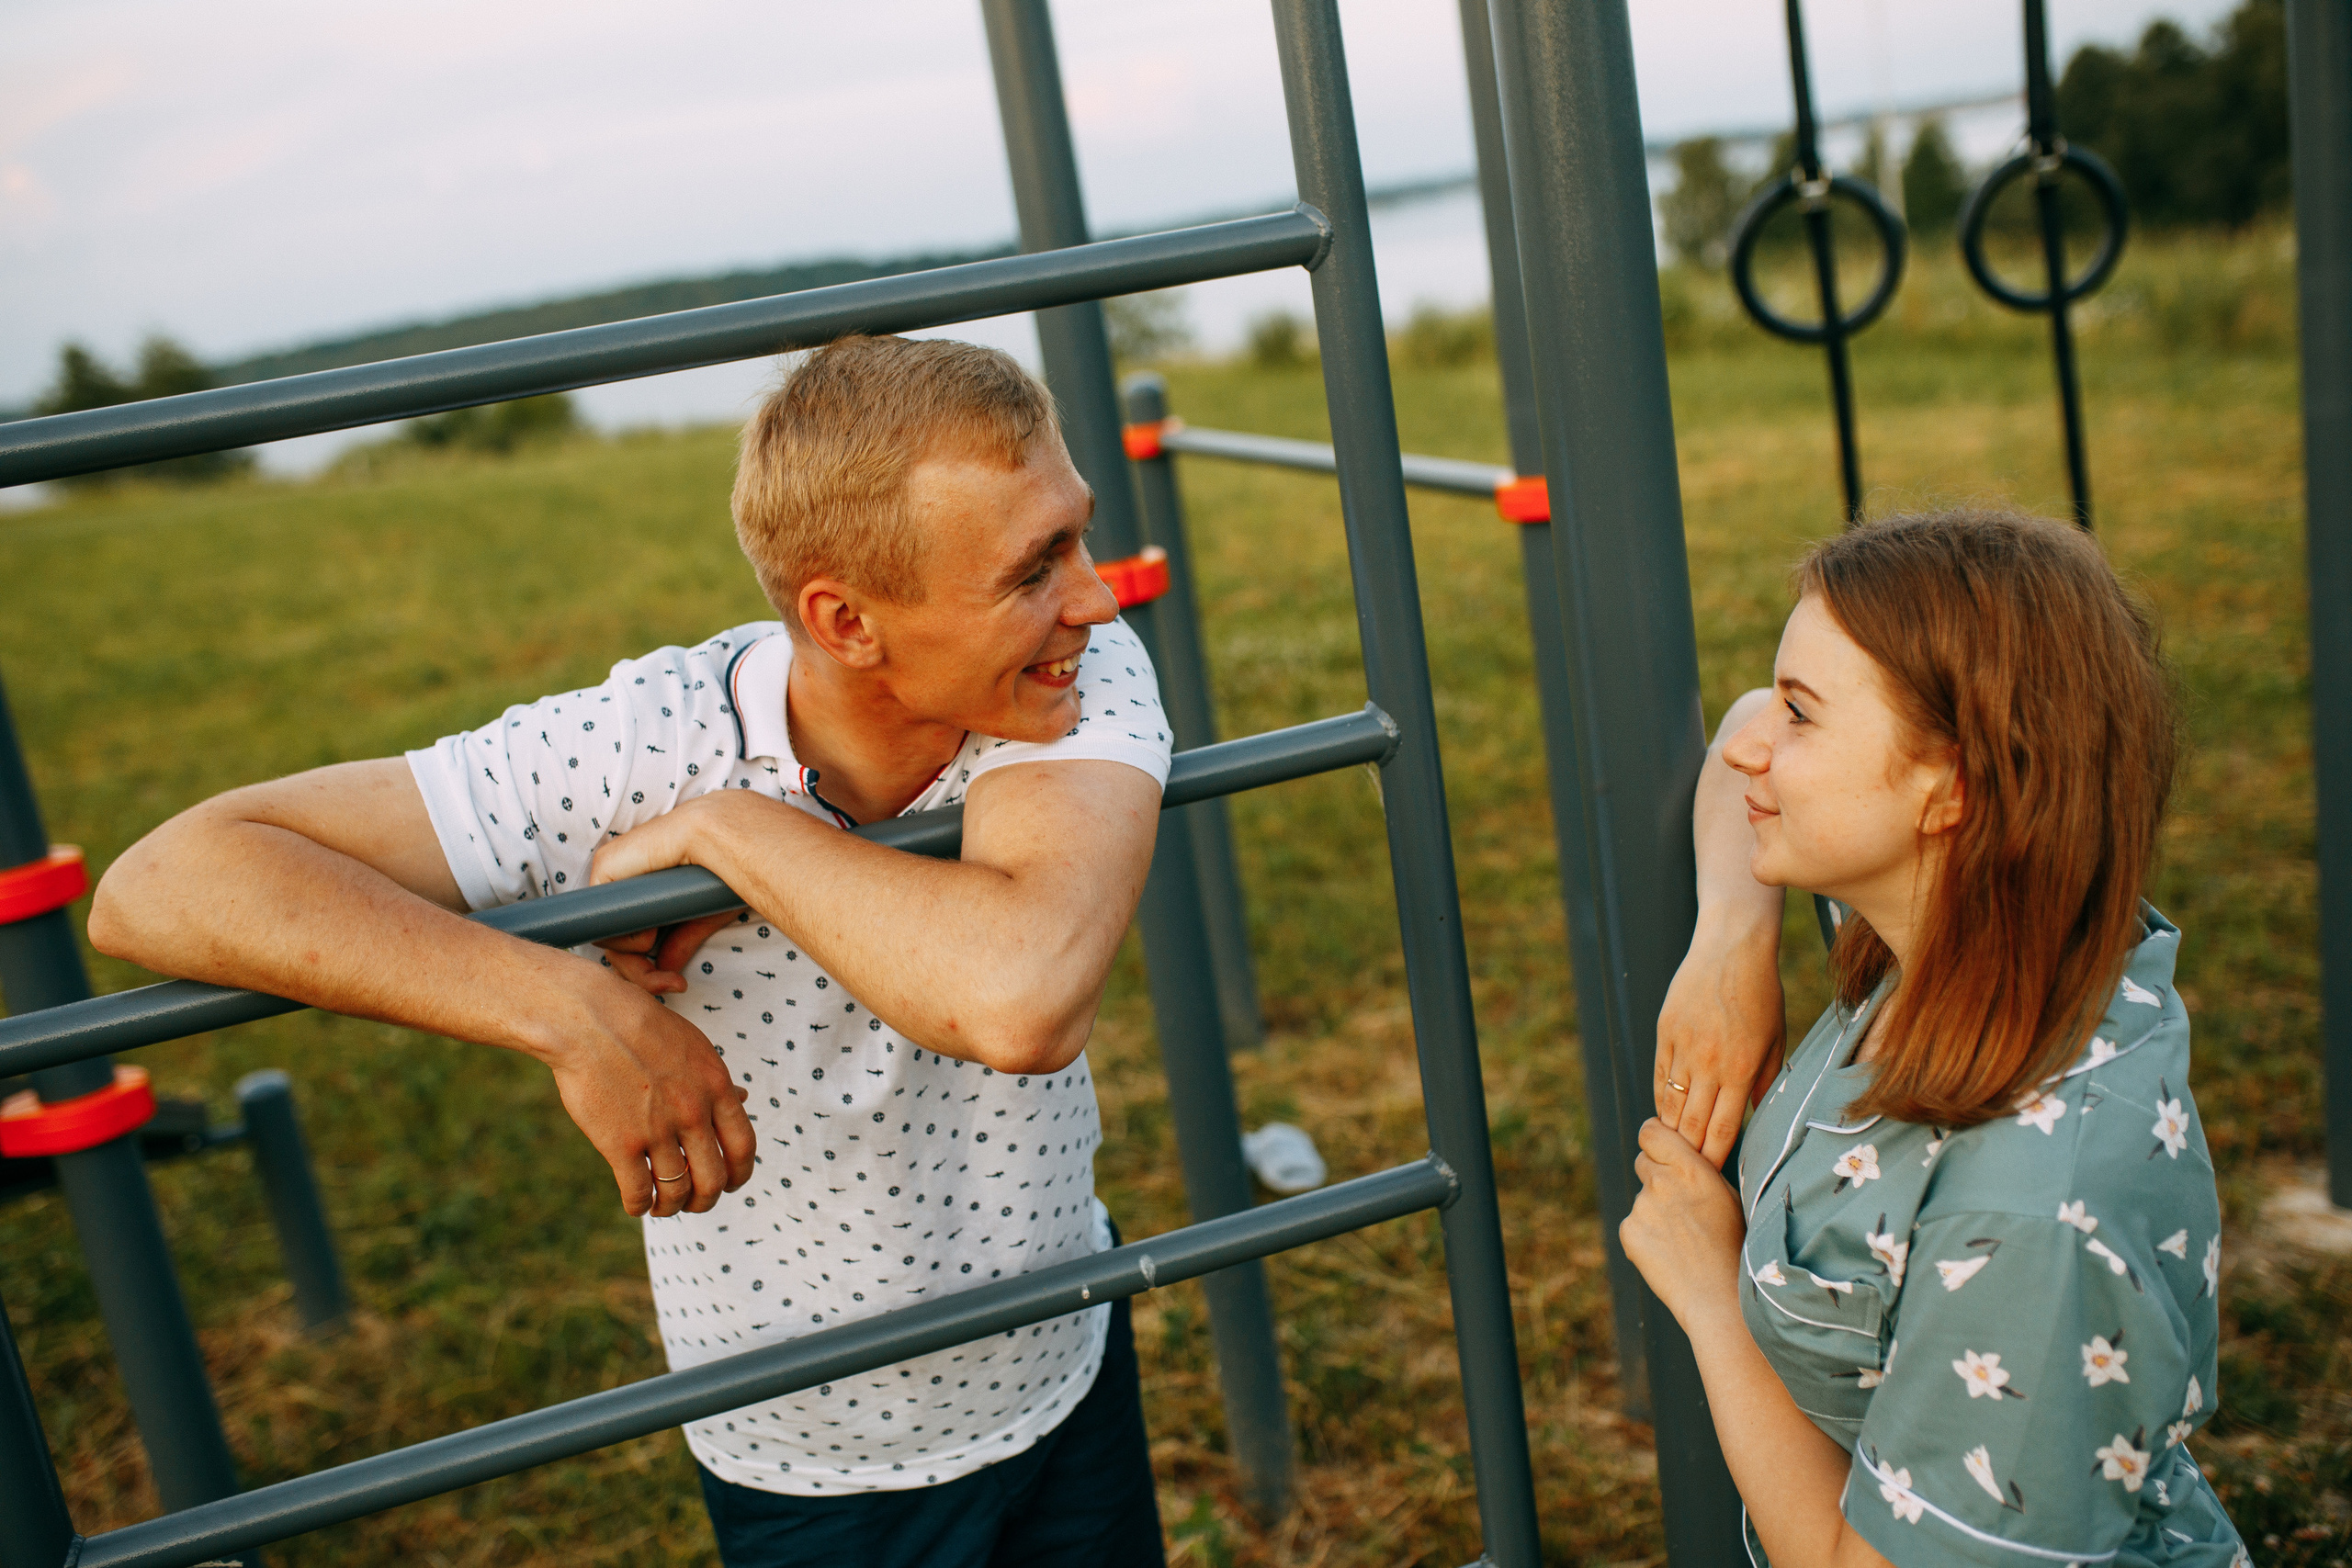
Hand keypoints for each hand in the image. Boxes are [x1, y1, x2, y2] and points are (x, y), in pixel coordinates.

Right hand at [533, 963, 756, 1218]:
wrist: (592, 1020)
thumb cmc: (642, 1029)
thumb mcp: (695, 1047)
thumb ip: (717, 1080)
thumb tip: (745, 1099)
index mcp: (717, 1088)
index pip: (744, 1147)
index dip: (739, 1174)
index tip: (730, 1183)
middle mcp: (693, 1113)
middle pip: (714, 1179)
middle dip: (706, 1200)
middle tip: (695, 1203)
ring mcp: (657, 1130)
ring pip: (677, 1191)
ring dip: (673, 1208)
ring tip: (664, 1207)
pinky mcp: (620, 1144)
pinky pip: (639, 1191)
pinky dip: (640, 1206)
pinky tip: (637, 1204)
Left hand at [591, 794, 767, 994]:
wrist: (727, 838)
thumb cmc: (720, 869)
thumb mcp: (697, 919)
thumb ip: (678, 943)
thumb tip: (668, 973)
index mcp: (640, 889)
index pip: (627, 939)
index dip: (645, 970)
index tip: (675, 983)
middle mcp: (621, 880)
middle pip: (614, 945)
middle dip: (640, 976)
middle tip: (672, 985)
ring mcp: (610, 873)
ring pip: (605, 939)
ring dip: (634, 962)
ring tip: (666, 959)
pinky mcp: (605, 867)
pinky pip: (601, 921)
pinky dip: (625, 940)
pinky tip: (649, 935)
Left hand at [1621, 1117, 1746, 1330]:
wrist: (1719, 1296)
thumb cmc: (1734, 1245)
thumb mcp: (1728, 1196)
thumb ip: (1700, 1168)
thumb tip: (1685, 1148)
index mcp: (1691, 1168)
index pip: (1650, 1131)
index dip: (1655, 1139)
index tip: (1660, 1148)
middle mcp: (1661, 1182)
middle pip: (1644, 1162)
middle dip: (1657, 1175)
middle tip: (1680, 1204)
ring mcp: (1641, 1207)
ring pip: (1642, 1198)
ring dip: (1655, 1210)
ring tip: (1683, 1238)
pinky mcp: (1628, 1231)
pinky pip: (1634, 1224)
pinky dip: (1646, 1234)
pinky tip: (1670, 1252)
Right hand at [1655, 917, 1785, 1166]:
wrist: (1732, 948)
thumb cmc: (1761, 993)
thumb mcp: (1775, 1039)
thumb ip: (1766, 1080)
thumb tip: (1758, 1115)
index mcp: (1742, 1069)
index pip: (1724, 1129)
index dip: (1716, 1158)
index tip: (1713, 1176)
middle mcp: (1710, 1063)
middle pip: (1694, 1123)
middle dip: (1693, 1153)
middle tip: (1691, 1173)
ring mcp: (1683, 1048)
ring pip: (1672, 1104)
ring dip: (1674, 1130)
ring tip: (1676, 1149)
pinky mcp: (1665, 1032)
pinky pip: (1661, 1076)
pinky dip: (1662, 1099)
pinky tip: (1666, 1114)